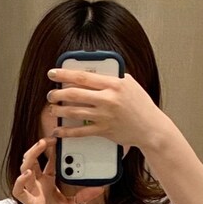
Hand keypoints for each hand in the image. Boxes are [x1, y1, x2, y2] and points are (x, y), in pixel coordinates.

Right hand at [13, 136, 84, 203]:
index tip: (61, 137)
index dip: (53, 148)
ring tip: (39, 147)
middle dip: (39, 147)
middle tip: (49, 138)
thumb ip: (85, 195)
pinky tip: (28, 174)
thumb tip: (100, 186)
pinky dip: (21, 181)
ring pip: (25, 170)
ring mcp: (33, 193)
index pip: (49, 161)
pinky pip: (20, 191)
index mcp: (49, 183)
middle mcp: (39, 185)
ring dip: (30, 157)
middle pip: (34, 160)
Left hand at [45, 67, 166, 150]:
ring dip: (59, 111)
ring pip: (75, 112)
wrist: (151, 127)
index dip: (64, 74)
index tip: (52, 73)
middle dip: (58, 94)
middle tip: (51, 94)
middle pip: (75, 94)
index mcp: (113, 84)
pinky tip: (58, 130)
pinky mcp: (104, 130)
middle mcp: (108, 99)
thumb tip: (93, 72)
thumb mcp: (129, 84)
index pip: (83, 76)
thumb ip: (112, 77)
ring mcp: (105, 116)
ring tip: (52, 109)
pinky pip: (80, 131)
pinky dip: (67, 131)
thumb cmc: (140, 104)